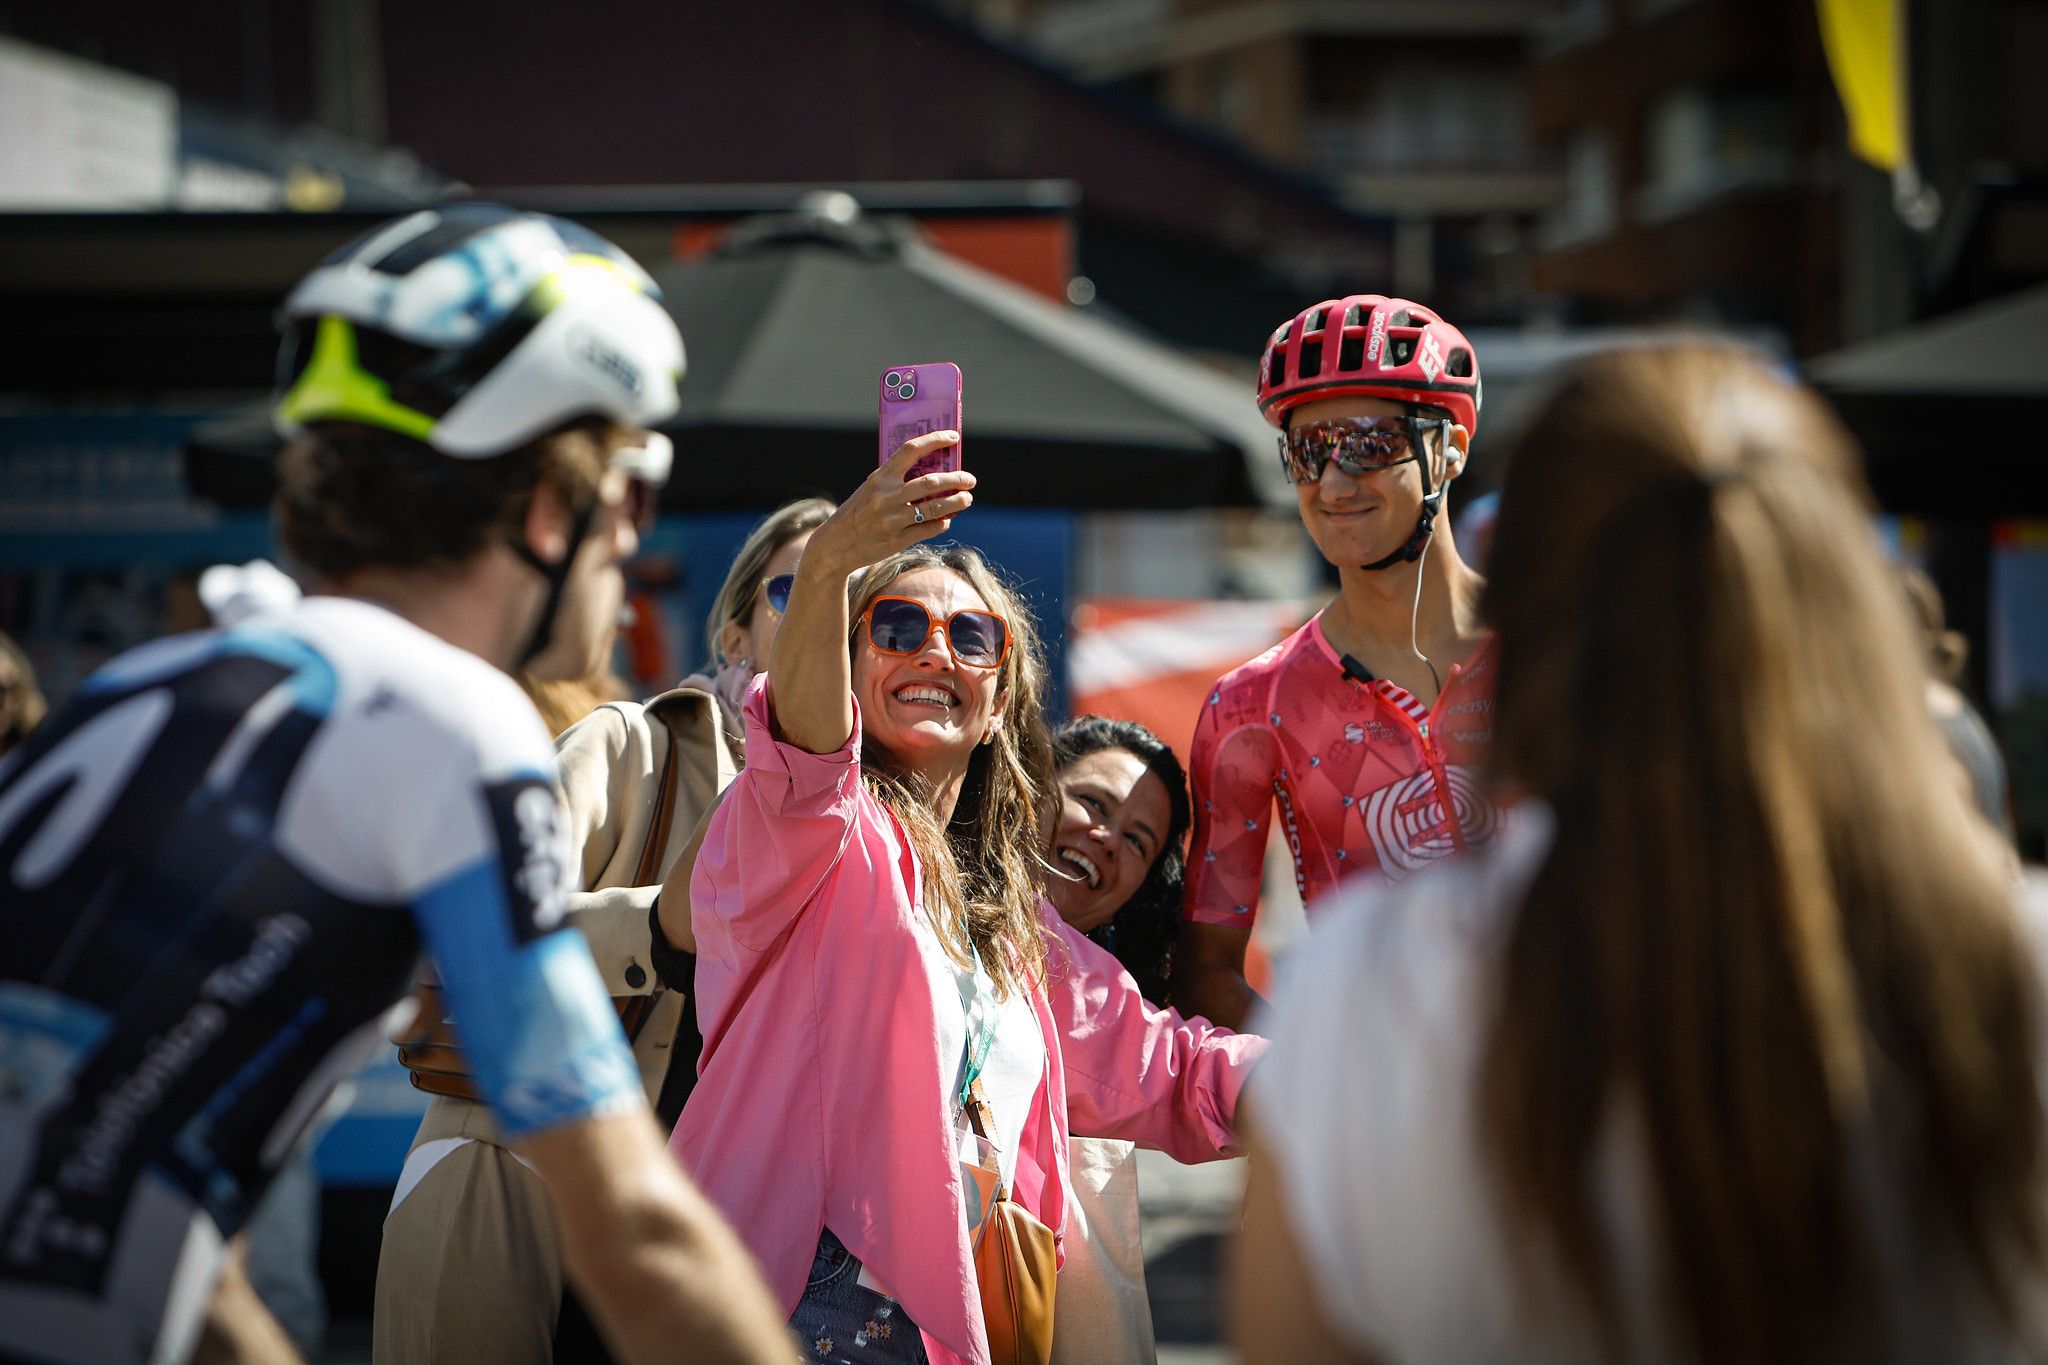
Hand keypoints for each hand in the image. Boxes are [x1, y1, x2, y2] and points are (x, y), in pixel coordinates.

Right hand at [804, 431, 974, 579]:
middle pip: (931, 482)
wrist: (835, 545)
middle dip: (957, 479)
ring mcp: (893, 519)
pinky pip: (929, 529)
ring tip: (967, 499)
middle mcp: (887, 496)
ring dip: (956, 502)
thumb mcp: (870, 490)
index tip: (953, 437)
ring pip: (935, 508)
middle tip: (970, 479)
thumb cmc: (857, 513)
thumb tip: (932, 475)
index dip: (935, 440)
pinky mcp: (897, 540)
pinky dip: (942, 523)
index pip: (911, 450)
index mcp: (880, 478)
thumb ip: (895, 481)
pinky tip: (946, 520)